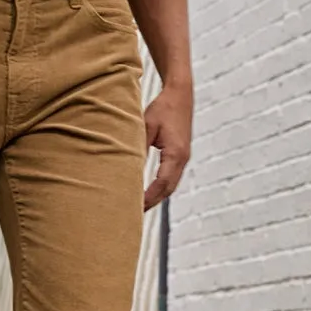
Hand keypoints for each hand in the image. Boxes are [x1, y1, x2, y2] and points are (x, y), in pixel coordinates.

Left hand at [143, 80, 191, 209]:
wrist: (180, 95)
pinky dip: (160, 187)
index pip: (162, 183)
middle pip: (168, 189)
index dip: (149, 198)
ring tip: (139, 208)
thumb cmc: (163, 108)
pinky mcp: (180, 155)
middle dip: (152, 202)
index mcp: (175, 153)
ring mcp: (183, 158)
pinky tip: (148, 192)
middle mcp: (182, 158)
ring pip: (170, 185)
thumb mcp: (146, 126)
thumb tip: (127, 167)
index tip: (135, 208)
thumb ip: (138, 147)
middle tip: (134, 215)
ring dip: (156, 197)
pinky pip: (171, 177)